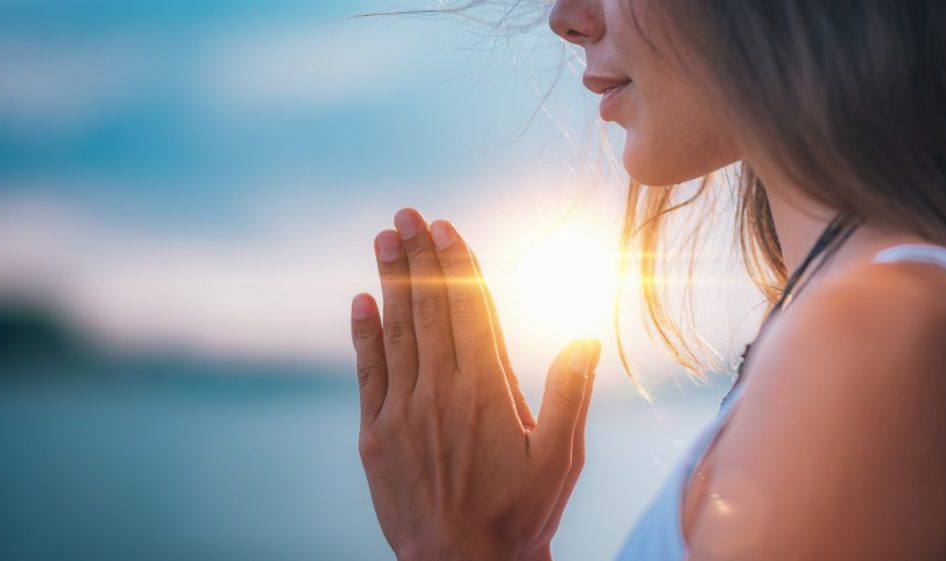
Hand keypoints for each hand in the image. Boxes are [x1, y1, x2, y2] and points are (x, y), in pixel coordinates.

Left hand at [350, 208, 598, 560]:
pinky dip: (364, 334)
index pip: (470, 310)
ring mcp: (403, 411)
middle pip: (429, 309)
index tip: (445, 226)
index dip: (456, 264)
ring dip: (389, 281)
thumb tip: (585, 335)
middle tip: (405, 214)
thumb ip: (571, 393)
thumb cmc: (520, 514)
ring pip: (397, 332)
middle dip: (418, 257)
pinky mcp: (375, 434)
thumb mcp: (561, 458)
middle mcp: (441, 391)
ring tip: (384, 239)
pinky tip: (360, 301)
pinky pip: (368, 372)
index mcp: (488, 390)